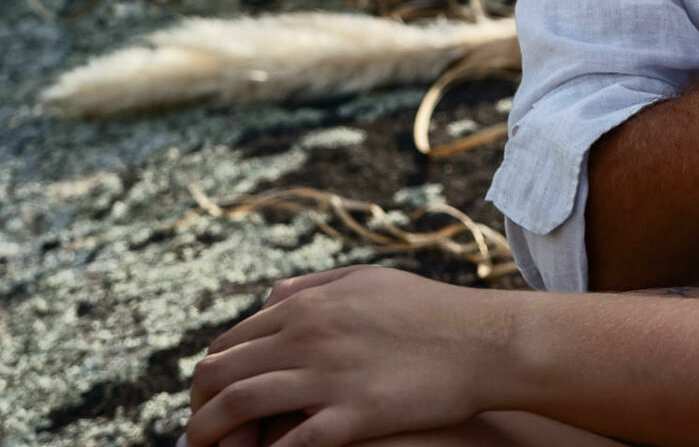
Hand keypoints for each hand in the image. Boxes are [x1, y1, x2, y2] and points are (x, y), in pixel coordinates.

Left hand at [185, 265, 503, 446]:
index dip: (210, 379)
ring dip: (209, 437)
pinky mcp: (353, 413)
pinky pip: (289, 445)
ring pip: (237, 407)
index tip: (212, 403)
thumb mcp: (369, 281)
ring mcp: (329, 374)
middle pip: (219, 374)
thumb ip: (314, 287)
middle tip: (200, 438)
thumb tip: (268, 300)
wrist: (487, 341)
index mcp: (309, 305)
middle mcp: (308, 335)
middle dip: (198, 410)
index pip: (228, 343)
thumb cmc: (432, 311)